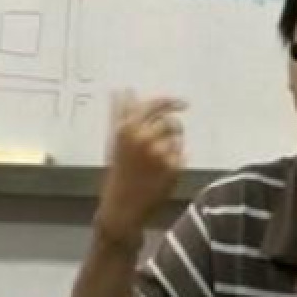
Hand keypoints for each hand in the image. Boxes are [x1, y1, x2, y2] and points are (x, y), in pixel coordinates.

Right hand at [96, 89, 187, 237]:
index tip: (181, 103)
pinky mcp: (172, 168)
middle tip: (175, 129)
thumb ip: (119, 113)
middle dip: (173, 124)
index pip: (154, 105)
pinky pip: (182, 153)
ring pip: (178, 136)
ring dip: (174, 141)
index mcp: (126, 129)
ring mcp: (159, 153)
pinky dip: (177, 158)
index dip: (169, 101)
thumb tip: (123, 89)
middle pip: (170, 120)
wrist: (122, 207)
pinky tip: (163, 169)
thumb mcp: (114, 141)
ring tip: (161, 155)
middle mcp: (143, 138)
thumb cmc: (117, 173)